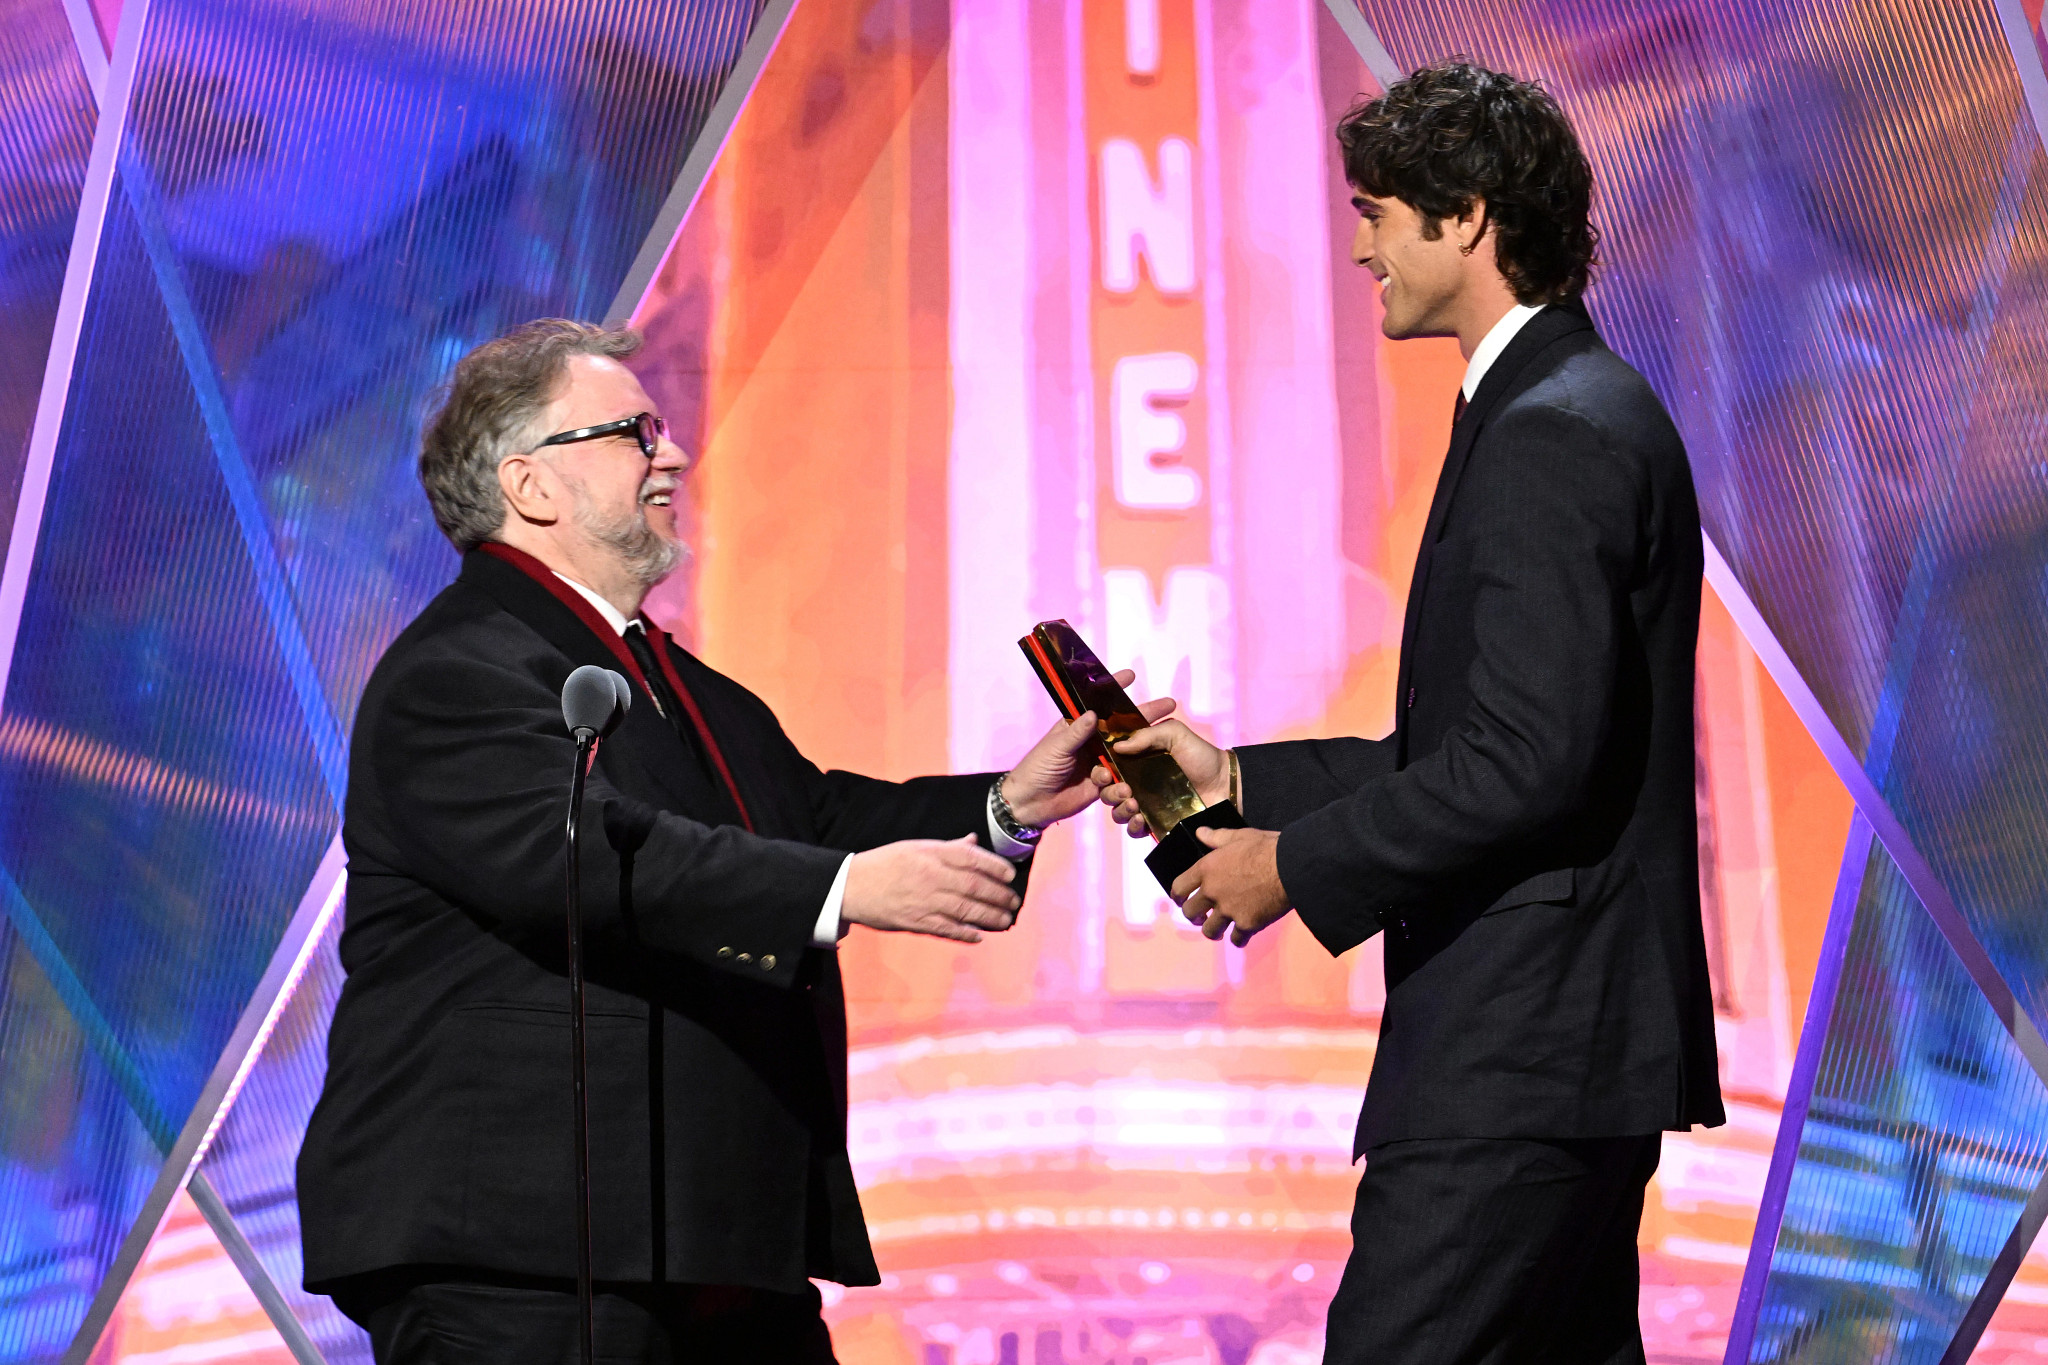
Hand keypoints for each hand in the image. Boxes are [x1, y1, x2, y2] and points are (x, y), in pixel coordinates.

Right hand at [842, 835, 1020, 942]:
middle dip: (999, 895)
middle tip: (1013, 901)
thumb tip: (973, 842)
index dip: (996, 867)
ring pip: (967, 910)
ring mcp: (925, 901)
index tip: (1010, 875)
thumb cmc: (886, 864)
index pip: (972, 858)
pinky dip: (966, 934)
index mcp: (932, 854)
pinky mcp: (917, 922)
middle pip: (975, 886)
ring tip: (1005, 919)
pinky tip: (980, 936)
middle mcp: (932, 876)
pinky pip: (948, 930)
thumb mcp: (917, 847)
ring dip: (990, 916)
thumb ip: (948, 848)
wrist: (851, 886)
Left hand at [1003, 669, 1172, 827]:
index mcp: (1078, 726)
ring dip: (1141, 750)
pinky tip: (1123, 782)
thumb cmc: (1037, 768)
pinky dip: (1123, 781)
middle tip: (1169, 704)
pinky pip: (1120, 779)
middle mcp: (1093, 741)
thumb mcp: (1056, 747)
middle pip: (1123, 726)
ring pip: (1127, 752)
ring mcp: (1100, 761)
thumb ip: (1075, 732)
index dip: (1114, 689)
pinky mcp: (1103, 783)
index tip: (1130, 675)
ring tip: (1160, 743)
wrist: (1032, 803)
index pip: (1099, 703)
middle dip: (1145, 715)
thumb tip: (1093, 714)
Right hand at [1094, 712, 1225, 838]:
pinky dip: (1132, 826)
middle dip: (1110, 792)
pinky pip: (1134, 830)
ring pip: (1117, 812)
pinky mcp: (1156, 823)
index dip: (1100, 770)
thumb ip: (1147, 735)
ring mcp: (1145, 805)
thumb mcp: (1175, 734)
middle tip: (1125, 789)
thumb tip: (1118, 746)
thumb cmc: (1201, 755)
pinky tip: (1140, 819)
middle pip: (1108, 792)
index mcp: (1136, 762)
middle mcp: (1136, 784)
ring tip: (1134, 804)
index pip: (1108, 767)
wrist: (1224, 783)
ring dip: (1120, 809)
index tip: (1105, 771)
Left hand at [1171, 827, 1288, 946]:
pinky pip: (1236, 939)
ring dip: (1213, 931)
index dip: (1178, 896)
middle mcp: (1212, 892)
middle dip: (1194, 916)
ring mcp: (1228, 910)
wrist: (1291, 867)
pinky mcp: (1247, 924)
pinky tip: (1242, 934)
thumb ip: (1217, 837)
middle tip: (1201, 917)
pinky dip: (1239, 938)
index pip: (1179, 887)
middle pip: (1190, 913)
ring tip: (1219, 929)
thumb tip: (1200, 832)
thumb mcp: (1239, 836)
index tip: (1181, 900)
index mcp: (1206, 869)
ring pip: (1210, 930)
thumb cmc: (1265, 848)